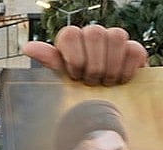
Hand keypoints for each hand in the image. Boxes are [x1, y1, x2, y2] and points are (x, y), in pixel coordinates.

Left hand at [22, 25, 147, 85]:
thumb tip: (28, 47)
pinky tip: (121, 81)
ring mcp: (115, 39)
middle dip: (93, 64)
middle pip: (94, 32)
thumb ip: (50, 61)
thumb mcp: (63, 78)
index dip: (73, 57)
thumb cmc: (81, 89)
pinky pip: (133, 50)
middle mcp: (93, 35)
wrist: (110, 104)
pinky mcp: (134, 49)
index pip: (69, 34)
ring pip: (116, 36)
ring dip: (111, 66)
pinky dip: (126, 69)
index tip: (75, 76)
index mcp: (72, 40)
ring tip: (106, 82)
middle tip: (91, 82)